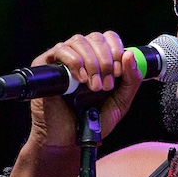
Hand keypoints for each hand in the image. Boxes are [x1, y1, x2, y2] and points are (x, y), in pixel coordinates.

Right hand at [29, 31, 143, 147]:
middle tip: (106, 85)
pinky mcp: (45, 65)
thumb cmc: (92, 121)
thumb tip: (130, 54)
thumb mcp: (121, 102)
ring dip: (91, 62)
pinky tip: (80, 79)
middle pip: (96, 37)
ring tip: (93, 87)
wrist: (68, 139)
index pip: (109, 38)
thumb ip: (131, 80)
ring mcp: (63, 59)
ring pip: (79, 41)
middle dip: (106, 60)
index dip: (116, 50)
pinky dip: (74, 62)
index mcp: (99, 60)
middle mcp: (82, 55)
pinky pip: (60, 50)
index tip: (119, 72)